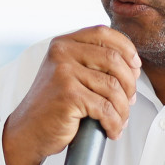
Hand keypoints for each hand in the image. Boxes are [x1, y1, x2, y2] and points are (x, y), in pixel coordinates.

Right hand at [2, 27, 139, 164]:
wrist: (28, 131)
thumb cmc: (52, 105)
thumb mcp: (67, 74)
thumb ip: (91, 62)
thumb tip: (133, 66)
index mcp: (63, 43)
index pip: (103, 33)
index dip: (126, 48)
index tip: (136, 67)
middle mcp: (62, 53)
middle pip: (114, 59)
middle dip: (130, 83)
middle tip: (130, 100)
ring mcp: (64, 73)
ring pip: (113, 87)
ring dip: (123, 108)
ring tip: (120, 119)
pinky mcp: (69, 95)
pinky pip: (105, 108)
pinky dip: (114, 122)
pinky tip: (112, 130)